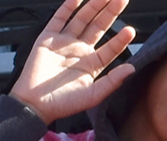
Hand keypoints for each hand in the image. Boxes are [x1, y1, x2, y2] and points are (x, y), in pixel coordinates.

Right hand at [10, 0, 139, 123]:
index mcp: (92, 64)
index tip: (130, 31)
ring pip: (82, 19)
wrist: (34, 104)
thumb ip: (112, 82)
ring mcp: (64, 43)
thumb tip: (132, 69)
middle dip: (110, 12)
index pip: (110, 48)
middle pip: (98, 27)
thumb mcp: (92, 95)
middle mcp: (79, 51)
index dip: (121, 39)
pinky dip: (67, 7)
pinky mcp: (47, 39)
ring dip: (93, 6)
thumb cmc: (62, 103)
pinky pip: (59, 19)